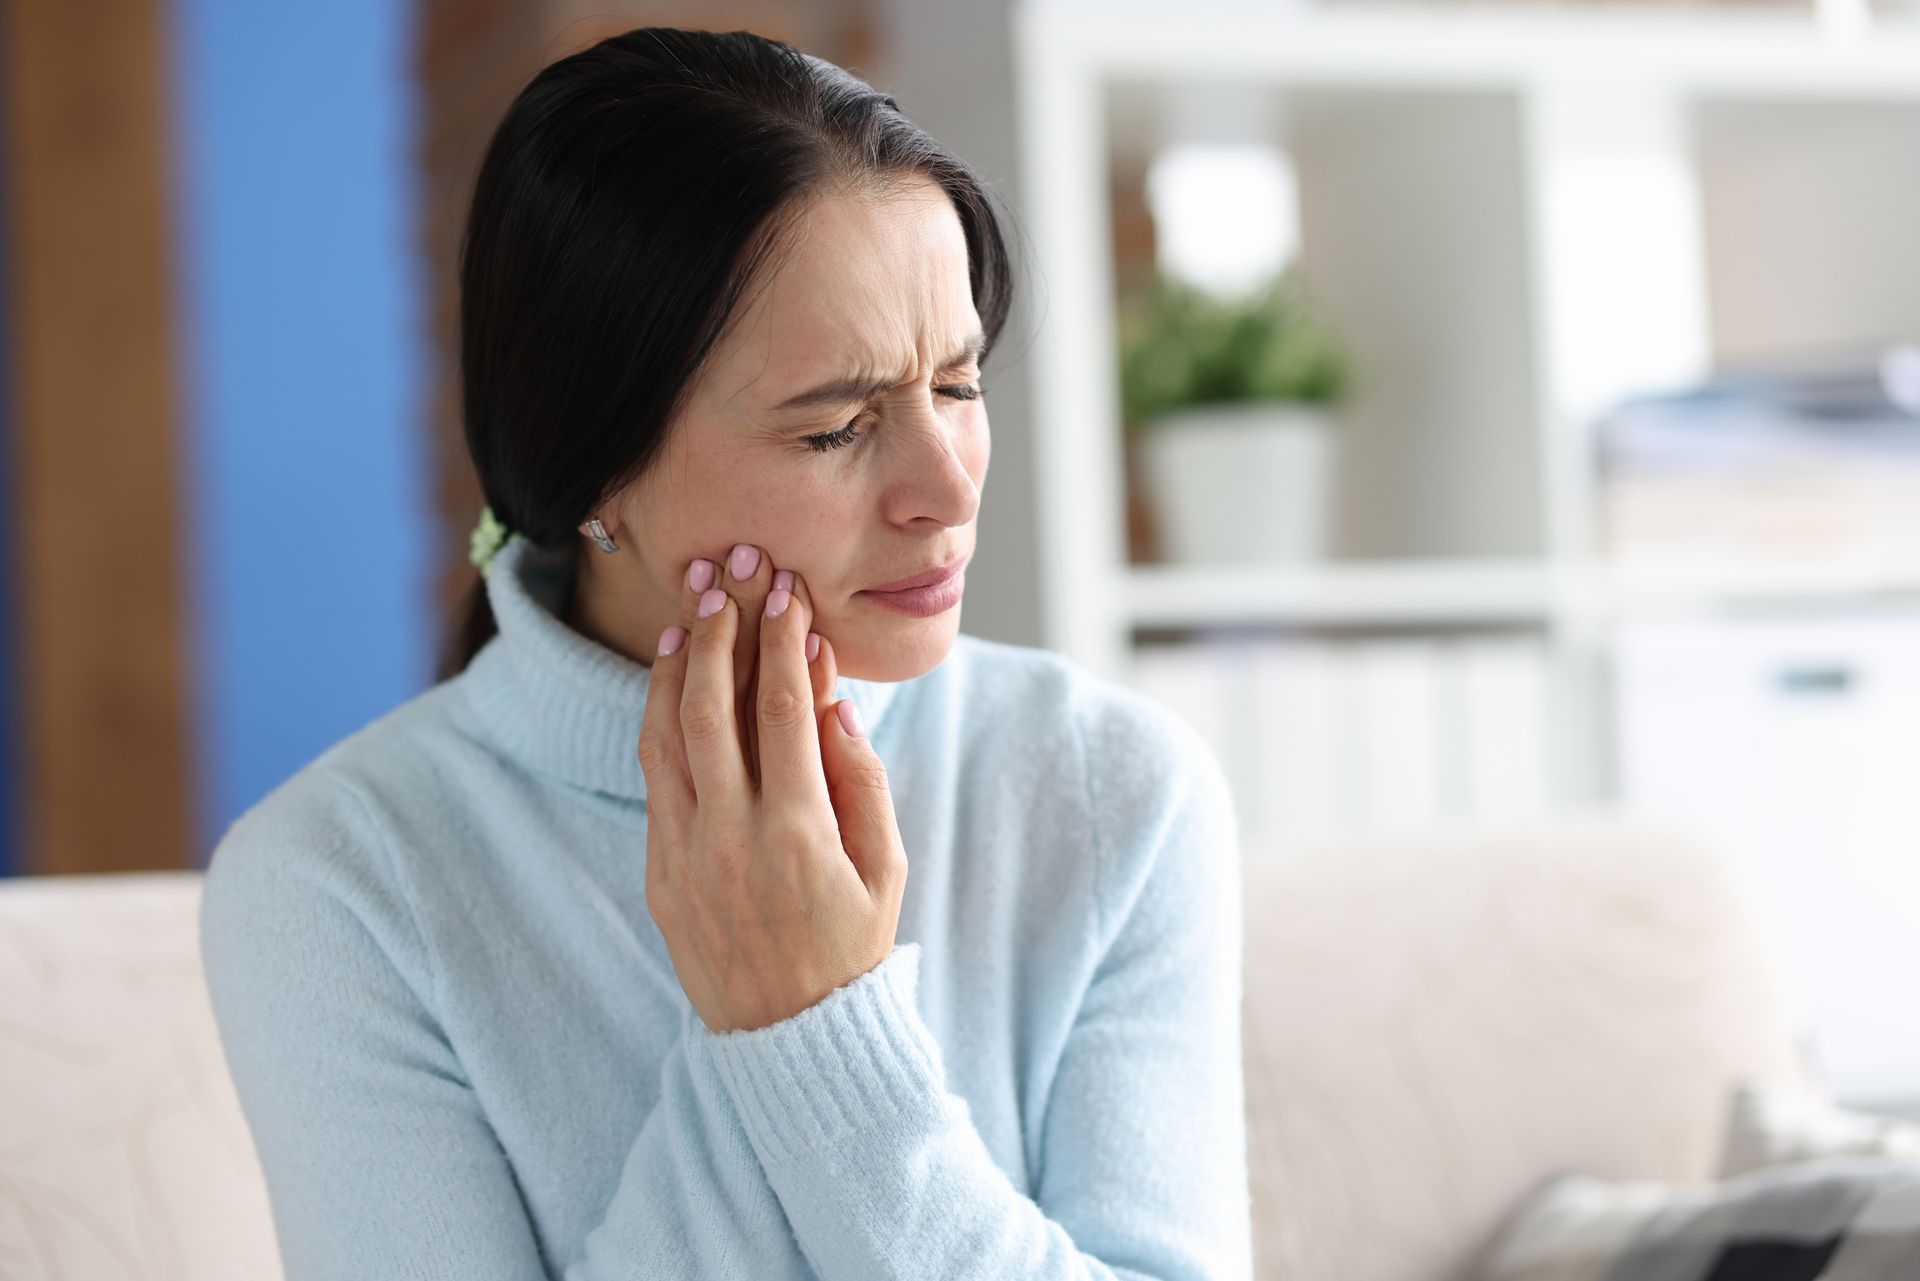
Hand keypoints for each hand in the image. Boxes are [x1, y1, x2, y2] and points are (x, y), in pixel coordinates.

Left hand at [637, 544, 907, 1033]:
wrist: (789, 1040)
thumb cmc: (852, 948)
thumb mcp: (885, 867)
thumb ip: (861, 779)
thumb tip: (832, 700)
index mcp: (798, 833)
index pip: (784, 709)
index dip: (782, 641)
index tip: (785, 591)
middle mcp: (731, 836)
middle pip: (712, 705)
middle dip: (720, 628)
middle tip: (731, 573)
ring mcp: (684, 853)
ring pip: (666, 732)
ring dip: (676, 662)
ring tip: (691, 609)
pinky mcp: (658, 869)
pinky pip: (654, 774)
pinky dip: (658, 715)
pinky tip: (670, 676)